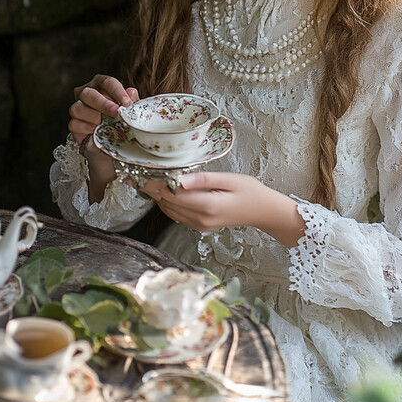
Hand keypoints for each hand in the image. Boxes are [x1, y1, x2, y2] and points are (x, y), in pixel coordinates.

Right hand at [68, 74, 138, 143]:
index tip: (126, 102)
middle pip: (88, 93)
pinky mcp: (74, 124)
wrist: (112, 140)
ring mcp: (78, 108)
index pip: (107, 82)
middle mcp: (87, 93)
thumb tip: (131, 92)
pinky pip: (74, 124)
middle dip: (103, 104)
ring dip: (92, 116)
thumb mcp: (129, 109)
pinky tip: (94, 130)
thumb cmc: (120, 118)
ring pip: (77, 108)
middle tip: (116, 113)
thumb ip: (131, 100)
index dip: (117, 91)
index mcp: (101, 85)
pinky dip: (84, 127)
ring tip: (104, 123)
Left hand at [142, 172, 305, 246]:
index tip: (140, 175)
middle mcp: (201, 219)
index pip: (173, 195)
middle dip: (153, 190)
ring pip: (170, 211)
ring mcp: (200, 225)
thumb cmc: (250, 192)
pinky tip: (165, 192)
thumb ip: (203, 179)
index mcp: (207, 206)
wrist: (263, 212)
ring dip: (159, 197)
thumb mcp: (230, 179)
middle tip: (139, 174)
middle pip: (168, 204)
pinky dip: (168, 204)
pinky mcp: (201, 226)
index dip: (155, 185)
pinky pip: (178, 216)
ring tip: (147, 181)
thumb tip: (179, 179)